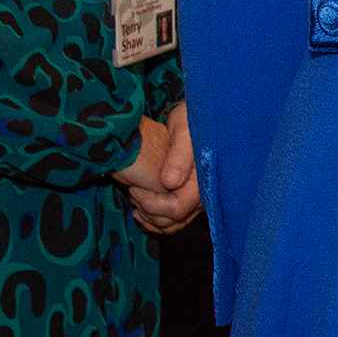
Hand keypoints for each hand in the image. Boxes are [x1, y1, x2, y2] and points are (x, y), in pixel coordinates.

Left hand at [123, 104, 201, 235]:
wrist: (200, 113)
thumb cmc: (192, 117)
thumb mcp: (185, 130)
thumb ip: (179, 155)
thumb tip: (170, 183)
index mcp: (205, 179)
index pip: (178, 208)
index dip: (153, 204)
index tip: (135, 188)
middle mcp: (204, 193)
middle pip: (175, 220)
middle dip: (149, 211)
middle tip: (132, 191)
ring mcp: (198, 196)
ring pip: (173, 223)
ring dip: (150, 217)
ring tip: (134, 199)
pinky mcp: (190, 195)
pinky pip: (174, 218)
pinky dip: (155, 217)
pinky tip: (140, 206)